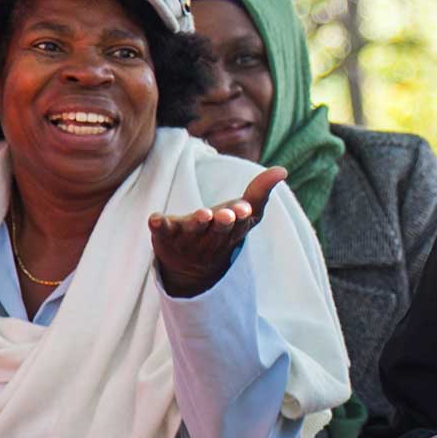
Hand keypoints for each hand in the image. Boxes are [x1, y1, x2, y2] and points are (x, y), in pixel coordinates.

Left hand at [149, 165, 286, 298]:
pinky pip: (161, 231)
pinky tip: (154, 218)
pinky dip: (158, 225)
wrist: (191, 266)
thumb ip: (260, 192)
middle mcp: (210, 237)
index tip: (243, 209)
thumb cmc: (223, 231)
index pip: (238, 225)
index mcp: (231, 231)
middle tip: (225, 214)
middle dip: (221, 222)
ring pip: (192, 231)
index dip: (239, 216)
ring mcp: (187, 238)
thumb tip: (282, 170)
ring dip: (197, 223)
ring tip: (202, 214)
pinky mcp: (165, 235)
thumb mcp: (245, 214)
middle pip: (217, 231)